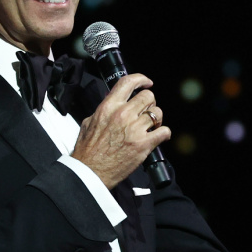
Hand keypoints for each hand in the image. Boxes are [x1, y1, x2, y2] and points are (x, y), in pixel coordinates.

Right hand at [72, 73, 170, 188]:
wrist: (89, 172)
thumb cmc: (87, 151)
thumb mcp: (89, 122)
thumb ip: (103, 110)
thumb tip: (111, 100)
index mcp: (109, 107)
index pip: (128, 82)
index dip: (141, 79)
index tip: (146, 82)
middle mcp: (123, 115)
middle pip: (148, 96)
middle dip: (150, 102)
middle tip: (147, 110)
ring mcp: (135, 129)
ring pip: (158, 112)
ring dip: (157, 117)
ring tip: (152, 124)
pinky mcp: (143, 144)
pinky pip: (164, 131)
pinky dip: (164, 133)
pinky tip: (159, 136)